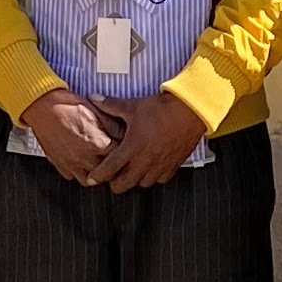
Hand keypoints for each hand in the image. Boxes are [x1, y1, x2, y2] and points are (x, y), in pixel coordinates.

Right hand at [18, 88, 116, 182]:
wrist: (42, 106)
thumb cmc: (69, 106)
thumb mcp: (97, 111)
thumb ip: (113, 126)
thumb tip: (124, 135)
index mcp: (98, 144)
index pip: (119, 157)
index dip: (124, 153)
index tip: (125, 150)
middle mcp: (85, 158)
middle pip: (106, 174)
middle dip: (111, 168)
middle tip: (113, 159)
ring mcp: (70, 163)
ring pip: (88, 180)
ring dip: (94, 174)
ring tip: (95, 163)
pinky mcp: (58, 163)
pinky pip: (70, 175)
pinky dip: (76, 171)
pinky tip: (78, 160)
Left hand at [87, 91, 207, 192]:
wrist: (191, 110)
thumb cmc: (161, 108)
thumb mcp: (132, 106)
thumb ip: (110, 105)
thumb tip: (93, 97)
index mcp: (132, 147)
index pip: (110, 168)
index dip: (98, 175)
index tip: (90, 180)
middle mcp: (145, 160)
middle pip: (125, 183)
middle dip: (115, 184)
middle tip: (110, 179)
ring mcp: (161, 165)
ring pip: (143, 184)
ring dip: (134, 181)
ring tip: (129, 173)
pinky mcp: (174, 164)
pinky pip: (160, 179)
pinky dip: (153, 177)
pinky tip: (149, 170)